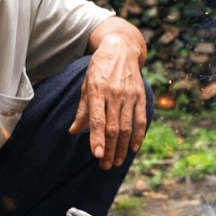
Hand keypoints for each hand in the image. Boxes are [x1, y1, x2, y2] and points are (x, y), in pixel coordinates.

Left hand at [71, 28, 148, 170]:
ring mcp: (130, 95)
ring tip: (118, 162)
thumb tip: (73, 131)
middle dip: (110, 149)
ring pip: (127, 127)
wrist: (121, 49)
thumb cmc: (99, 68)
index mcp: (97, 90)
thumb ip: (82, 110)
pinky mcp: (141, 96)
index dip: (97, 138)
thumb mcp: (86, 85)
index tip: (97, 154)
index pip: (98, 119)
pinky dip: (138, 135)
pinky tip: (134, 148)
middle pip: (114, 127)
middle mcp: (115, 94)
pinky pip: (141, 120)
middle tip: (106, 166)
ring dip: (123, 147)